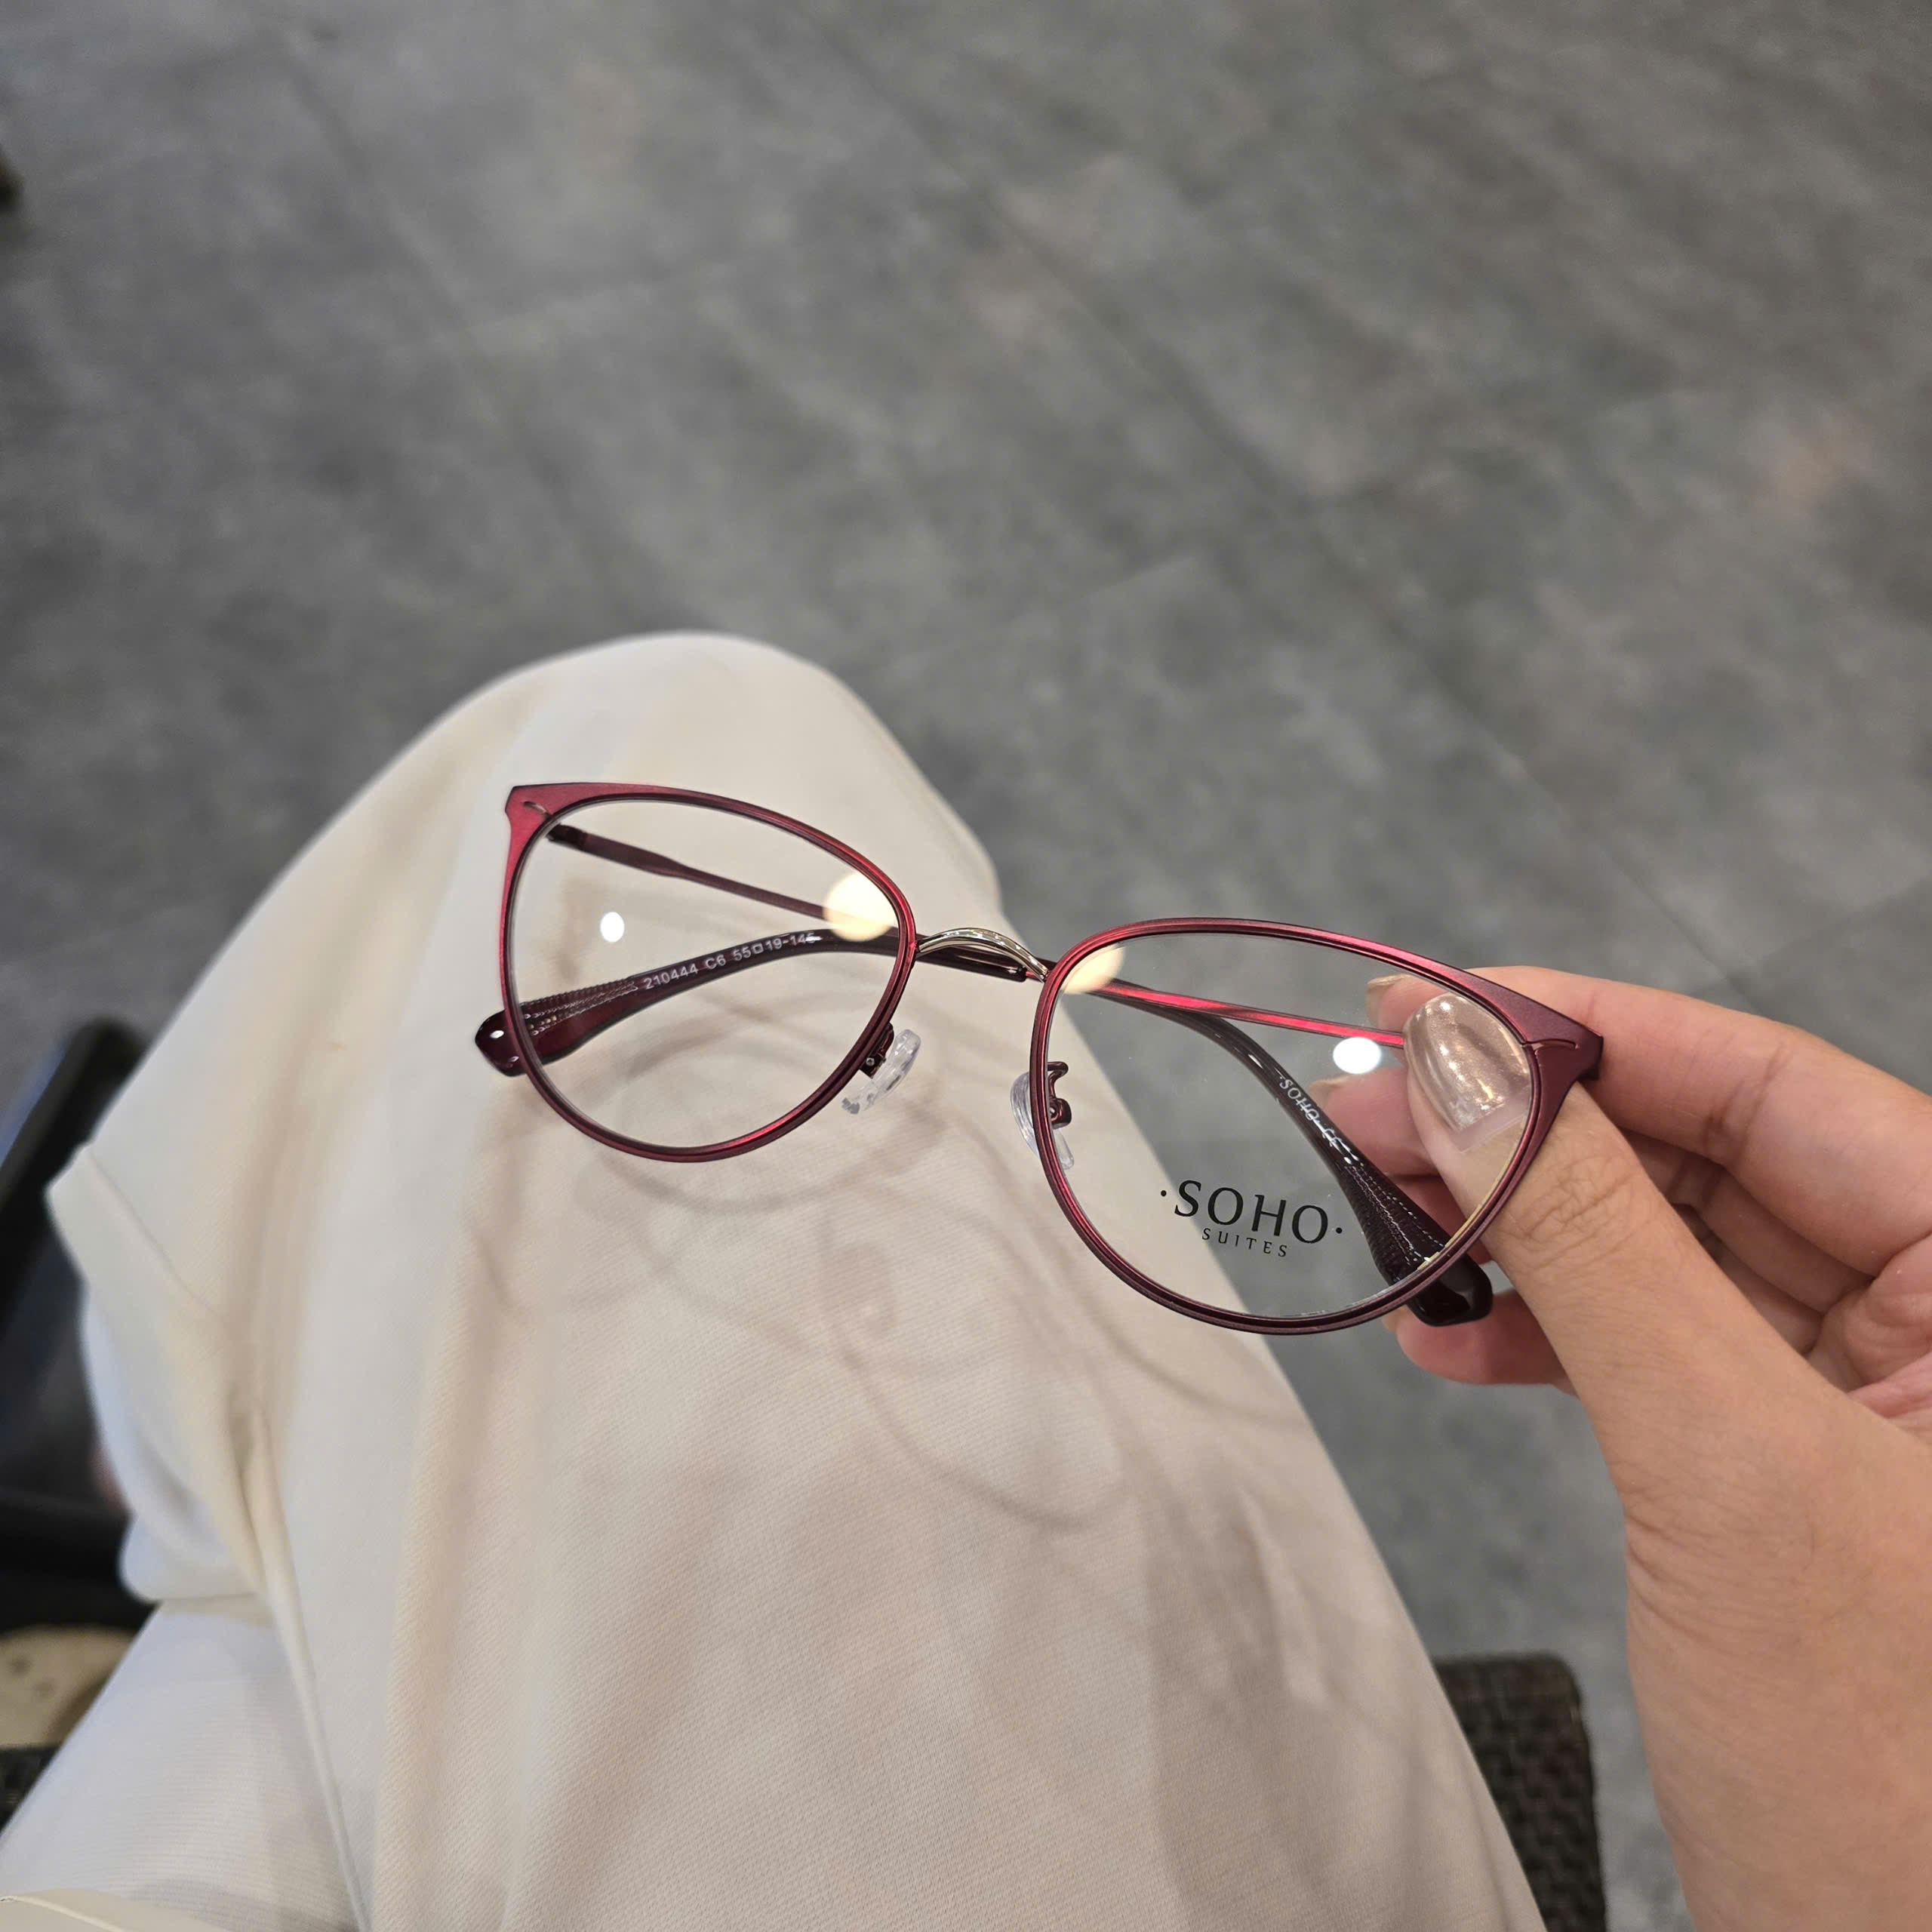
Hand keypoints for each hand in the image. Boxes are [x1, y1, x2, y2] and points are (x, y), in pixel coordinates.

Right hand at [1389, 971, 1931, 1931]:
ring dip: (1527, 1233)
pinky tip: (1452, 1336)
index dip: (1596, 1033)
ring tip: (1394, 1221)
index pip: (1785, 1089)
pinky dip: (1548, 1335)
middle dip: (1538, 1135)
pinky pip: (1661, 1355)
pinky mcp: (1798, 1483)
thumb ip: (1593, 1242)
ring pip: (1677, 1253)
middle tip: (1378, 1109)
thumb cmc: (1895, 1778)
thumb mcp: (1728, 1468)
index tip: (1436, 1008)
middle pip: (1719, 1160)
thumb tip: (1464, 1068)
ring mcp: (1879, 1409)